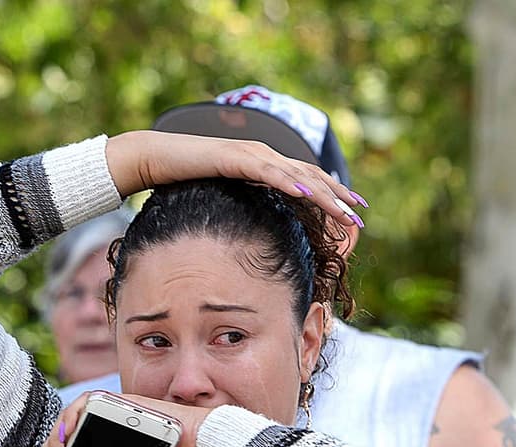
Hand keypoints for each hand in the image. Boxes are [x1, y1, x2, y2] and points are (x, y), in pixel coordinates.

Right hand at [105, 130, 364, 230]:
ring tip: (344, 211)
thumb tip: (253, 224)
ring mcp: (251, 154)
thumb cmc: (183, 178)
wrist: (155, 157)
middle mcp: (263, 154)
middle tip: (360, 216)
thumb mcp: (220, 194)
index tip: (353, 212)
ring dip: (324, 194)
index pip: (306, 178)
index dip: (332, 193)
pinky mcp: (235, 158)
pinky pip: (268, 172)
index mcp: (263, 163)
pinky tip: (306, 194)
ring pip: (296, 175)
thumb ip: (240, 202)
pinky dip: (289, 182)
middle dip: (338, 196)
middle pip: (310, 176)